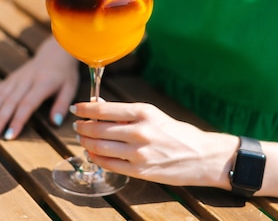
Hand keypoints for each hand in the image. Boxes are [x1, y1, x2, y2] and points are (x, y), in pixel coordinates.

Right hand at [0, 37, 79, 139]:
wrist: (55, 51)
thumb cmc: (64, 73)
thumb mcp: (70, 87)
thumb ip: (62, 104)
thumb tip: (55, 123)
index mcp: (43, 83)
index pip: (27, 104)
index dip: (17, 120)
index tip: (9, 136)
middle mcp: (26, 80)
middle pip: (10, 102)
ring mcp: (16, 78)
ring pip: (0, 96)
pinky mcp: (10, 78)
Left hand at [70, 101, 236, 187]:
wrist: (201, 156)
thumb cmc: (177, 133)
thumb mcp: (153, 115)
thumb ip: (125, 113)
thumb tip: (97, 106)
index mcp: (144, 112)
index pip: (104, 109)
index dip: (85, 109)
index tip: (76, 108)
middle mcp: (140, 131)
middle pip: (98, 129)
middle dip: (82, 127)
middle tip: (77, 125)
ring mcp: (138, 153)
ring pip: (99, 147)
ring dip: (85, 142)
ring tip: (83, 138)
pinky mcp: (139, 171)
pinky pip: (108, 164)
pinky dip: (96, 157)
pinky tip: (92, 153)